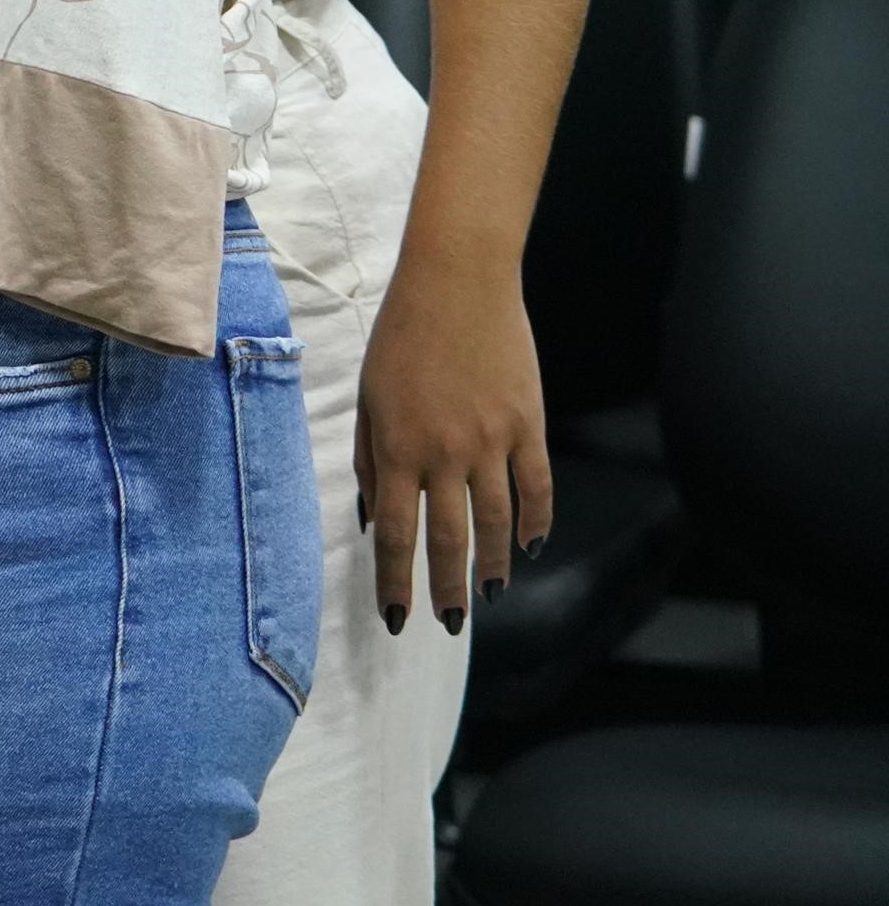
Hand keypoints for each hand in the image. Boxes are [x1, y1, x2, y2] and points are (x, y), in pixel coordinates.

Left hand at [356, 252, 554, 634]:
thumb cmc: (401, 338)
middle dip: (447, 588)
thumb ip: (373, 461)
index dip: (396, 582)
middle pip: (448, 539)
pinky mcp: (528, 424)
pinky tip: (530, 547)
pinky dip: (536, 522)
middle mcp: (446, 452)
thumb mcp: (369, 398)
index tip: (397, 617)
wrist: (457, 283)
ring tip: (490, 594)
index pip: (397, 534)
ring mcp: (492, 440)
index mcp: (398, 448)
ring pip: (497, 522)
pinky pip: (537, 487)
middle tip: (450, 622)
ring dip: (493, 565)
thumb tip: (376, 518)